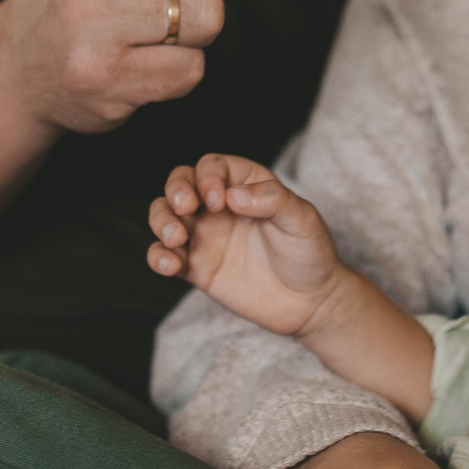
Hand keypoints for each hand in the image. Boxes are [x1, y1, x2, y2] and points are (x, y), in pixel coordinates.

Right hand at [148, 154, 345, 336]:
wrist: (310, 302)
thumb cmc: (310, 253)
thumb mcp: (302, 220)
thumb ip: (273, 199)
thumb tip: (234, 195)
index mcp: (244, 185)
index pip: (212, 166)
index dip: (207, 176)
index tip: (218, 200)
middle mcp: (219, 207)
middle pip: (179, 183)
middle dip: (175, 190)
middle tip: (186, 208)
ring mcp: (204, 236)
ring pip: (164, 215)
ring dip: (161, 221)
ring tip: (177, 238)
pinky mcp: (195, 267)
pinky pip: (164, 255)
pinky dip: (158, 257)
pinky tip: (171, 265)